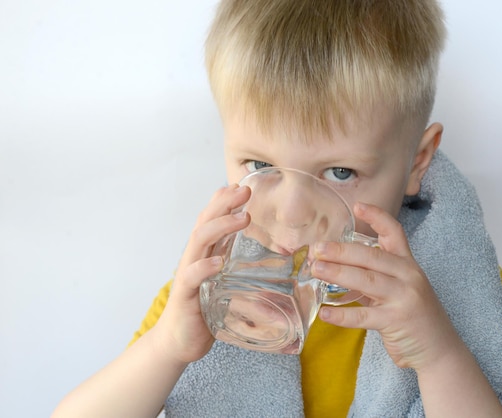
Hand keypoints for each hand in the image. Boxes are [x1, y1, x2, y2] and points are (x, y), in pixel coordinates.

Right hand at [152, 184, 250, 363]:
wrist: (179, 341)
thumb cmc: (203, 309)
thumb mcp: (224, 282)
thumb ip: (237, 267)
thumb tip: (268, 259)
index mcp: (204, 253)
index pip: (211, 219)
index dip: (224, 200)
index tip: (242, 185)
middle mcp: (194, 258)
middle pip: (205, 222)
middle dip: (224, 203)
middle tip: (244, 191)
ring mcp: (188, 275)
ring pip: (199, 241)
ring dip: (221, 226)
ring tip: (242, 218)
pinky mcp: (185, 296)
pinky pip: (192, 277)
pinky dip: (204, 267)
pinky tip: (218, 261)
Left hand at [311, 202, 461, 370]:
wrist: (439, 348)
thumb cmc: (414, 316)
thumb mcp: (401, 287)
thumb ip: (377, 274)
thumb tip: (339, 264)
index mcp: (408, 264)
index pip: (395, 232)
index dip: (377, 217)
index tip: (357, 206)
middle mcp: (408, 276)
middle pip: (372, 256)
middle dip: (341, 250)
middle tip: (317, 248)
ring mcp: (404, 298)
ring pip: (366, 280)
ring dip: (337, 273)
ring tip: (316, 269)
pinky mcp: (397, 321)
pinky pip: (364, 316)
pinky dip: (342, 315)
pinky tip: (325, 314)